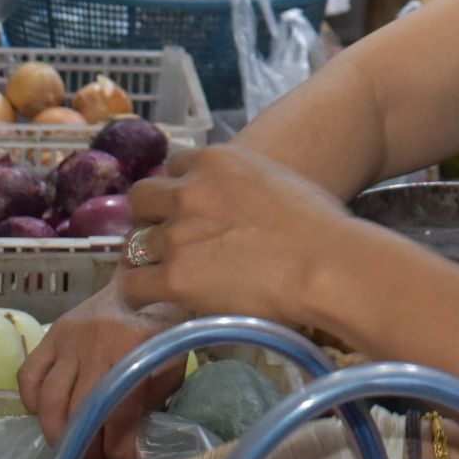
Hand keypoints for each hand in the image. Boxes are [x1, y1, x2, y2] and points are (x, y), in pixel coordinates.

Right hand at [17, 283, 190, 458]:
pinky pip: (29, 376)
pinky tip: (48, 414)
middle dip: (86, 445)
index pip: (119, 408)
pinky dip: (33, 402)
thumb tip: (130, 443)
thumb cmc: (163, 324)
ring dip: (57, 432)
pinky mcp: (51, 333)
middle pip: (80, 409)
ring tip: (71, 445)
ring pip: (50, 398)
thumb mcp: (172, 360)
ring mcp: (69, 337)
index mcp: (133, 345)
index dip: (118, 444)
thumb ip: (153, 399)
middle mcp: (97, 340)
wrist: (144, 280)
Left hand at [115, 145, 353, 325]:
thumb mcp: (276, 181)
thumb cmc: (321, 226)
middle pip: (142, 198)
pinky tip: (155, 297)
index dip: (179, 188)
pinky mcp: (175, 277)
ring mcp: (177, 235)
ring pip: (135, 243)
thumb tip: (240, 208)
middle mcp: (188, 191)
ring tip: (167, 273)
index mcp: (216, 161)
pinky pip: (132, 285)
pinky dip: (139, 292)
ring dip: (149, 257)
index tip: (189, 208)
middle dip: (151, 217)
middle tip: (169, 238)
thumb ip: (243, 186)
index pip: (174, 166)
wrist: (326, 264)